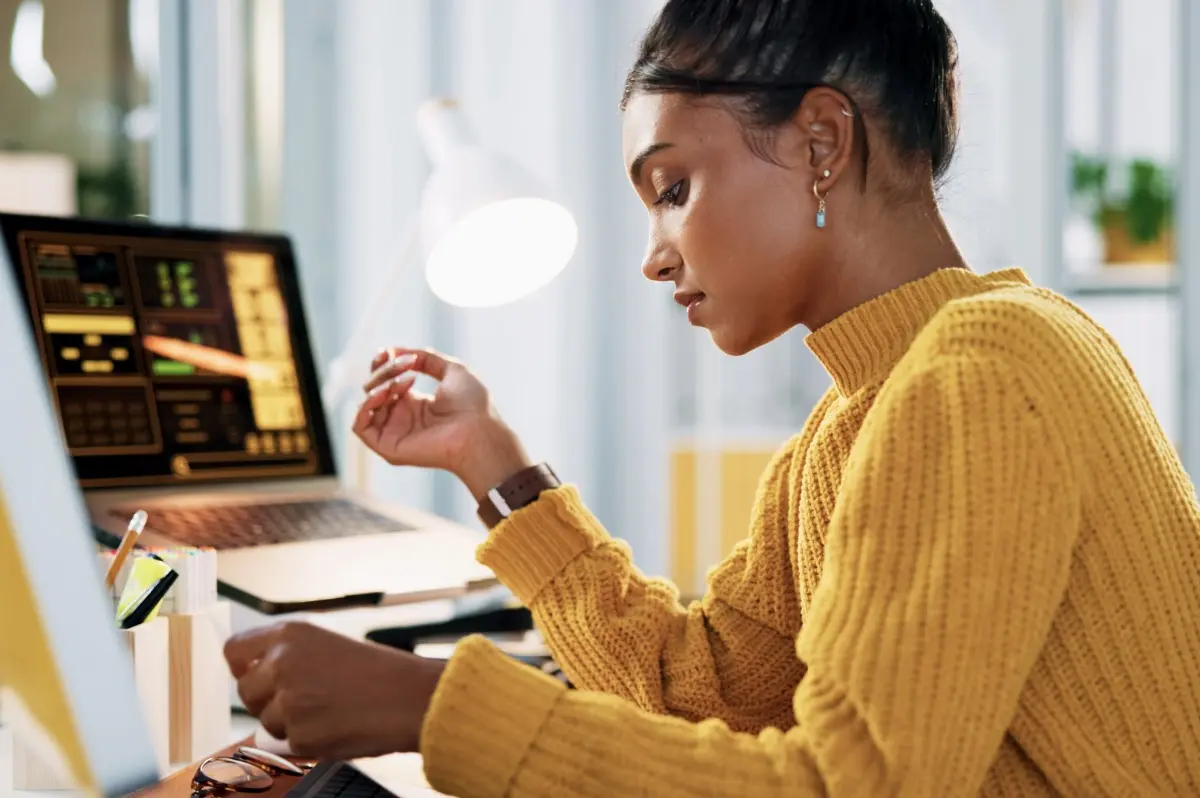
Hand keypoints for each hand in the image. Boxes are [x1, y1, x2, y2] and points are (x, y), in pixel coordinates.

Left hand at [224, 621, 443, 759]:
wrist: (411, 698)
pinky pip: (289, 743)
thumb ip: (288, 656)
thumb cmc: (380, 672)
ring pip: (266, 721)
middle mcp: (282, 664)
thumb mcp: (328, 645)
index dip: (245, 666)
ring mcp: (288, 701)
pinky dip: (310, 740)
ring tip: (329, 710)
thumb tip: (256, 677)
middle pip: (245, 690)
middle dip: (267, 700)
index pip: (234, 650)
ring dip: (290, 722)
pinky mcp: (299, 735)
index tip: (257, 674)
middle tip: (304, 699)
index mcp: (290, 634)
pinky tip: (337, 725)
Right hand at [353, 347, 532, 498]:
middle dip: (385, 370)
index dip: (382, 364)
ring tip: (404, 381)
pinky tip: (386, 393)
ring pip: (366, 403)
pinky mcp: (387, 447)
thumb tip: (398, 351)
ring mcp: (394, 432)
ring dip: (379, 384)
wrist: (479, 431)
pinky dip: (366, 405)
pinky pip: (359, 426)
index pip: (385, 381)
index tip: (388, 352)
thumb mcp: (453, 370)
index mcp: (415, 403)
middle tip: (407, 365)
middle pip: (374, 387)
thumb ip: (426, 358)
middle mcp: (401, 417)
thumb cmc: (473, 405)